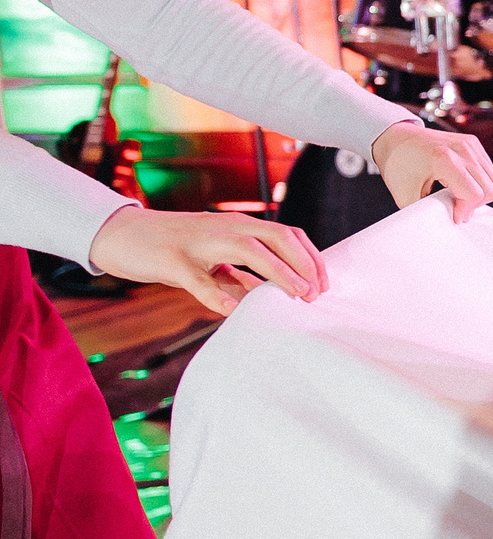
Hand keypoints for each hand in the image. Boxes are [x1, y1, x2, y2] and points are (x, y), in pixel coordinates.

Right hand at [88, 206, 326, 314]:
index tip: (324, 284)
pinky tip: (235, 313)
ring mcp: (199, 242)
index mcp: (238, 226)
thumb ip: (241, 275)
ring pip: (247, 250)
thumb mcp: (213, 259)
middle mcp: (224, 228)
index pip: (287, 234)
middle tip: (315, 294)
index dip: (310, 257)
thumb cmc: (174, 247)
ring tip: (296, 296)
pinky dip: (219, 297)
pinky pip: (200, 281)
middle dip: (303, 264)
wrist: (121, 235)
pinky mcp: (172, 260)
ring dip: (277, 272)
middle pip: (276, 236)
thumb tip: (269, 296)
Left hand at [371, 120, 492, 219]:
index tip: (454, 216)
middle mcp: (461, 149)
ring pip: (492, 180)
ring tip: (458, 195)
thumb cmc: (397, 163)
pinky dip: (479, 181)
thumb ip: (428, 213)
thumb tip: (444, 225)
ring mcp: (469, 144)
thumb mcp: (406, 196)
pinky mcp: (472, 142)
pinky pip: (488, 170)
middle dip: (473, 204)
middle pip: (489, 188)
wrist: (393, 136)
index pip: (474, 194)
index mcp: (445, 160)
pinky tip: (461, 183)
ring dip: (478, 192)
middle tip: (456, 208)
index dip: (465, 211)